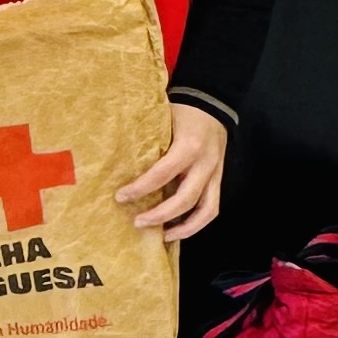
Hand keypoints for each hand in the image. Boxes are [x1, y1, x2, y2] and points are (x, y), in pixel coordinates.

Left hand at [118, 102, 229, 245]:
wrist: (213, 101)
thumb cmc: (182, 110)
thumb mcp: (163, 119)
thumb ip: (148, 140)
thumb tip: (118, 159)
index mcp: (188, 146)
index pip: (162, 174)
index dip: (141, 188)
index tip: (120, 197)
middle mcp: (205, 164)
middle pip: (185, 199)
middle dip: (160, 215)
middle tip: (137, 222)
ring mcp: (215, 174)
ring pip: (206, 210)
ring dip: (184, 228)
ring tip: (162, 236)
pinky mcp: (219, 180)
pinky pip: (211, 208)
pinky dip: (196, 223)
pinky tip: (177, 229)